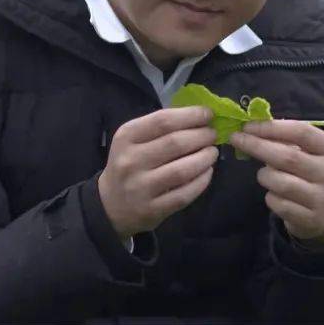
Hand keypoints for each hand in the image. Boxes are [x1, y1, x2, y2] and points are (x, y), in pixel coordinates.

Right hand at [98, 106, 218, 240]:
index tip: (208, 114)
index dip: (191, 115)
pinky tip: (207, 172)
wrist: (110, 205)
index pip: (163, 120)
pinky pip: (185, 193)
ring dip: (205, 158)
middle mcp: (131, 161)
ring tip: (212, 152)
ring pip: (183, 169)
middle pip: (176, 143)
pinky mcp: (152, 209)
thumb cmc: (130, 164)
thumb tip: (201, 116)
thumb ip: (163, 127)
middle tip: (213, 135)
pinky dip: (202, 180)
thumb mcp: (134, 140)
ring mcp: (141, 187)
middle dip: (202, 136)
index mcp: (126, 137)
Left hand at [230, 120, 323, 240]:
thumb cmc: (309, 174)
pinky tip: (274, 193)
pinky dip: (270, 196)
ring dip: (264, 175)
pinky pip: (278, 203)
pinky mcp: (309, 218)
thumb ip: (286, 139)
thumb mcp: (307, 153)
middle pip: (288, 156)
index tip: (248, 126)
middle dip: (258, 146)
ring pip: (281, 182)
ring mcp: (321, 197)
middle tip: (237, 139)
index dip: (272, 128)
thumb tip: (253, 128)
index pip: (301, 132)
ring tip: (264, 174)